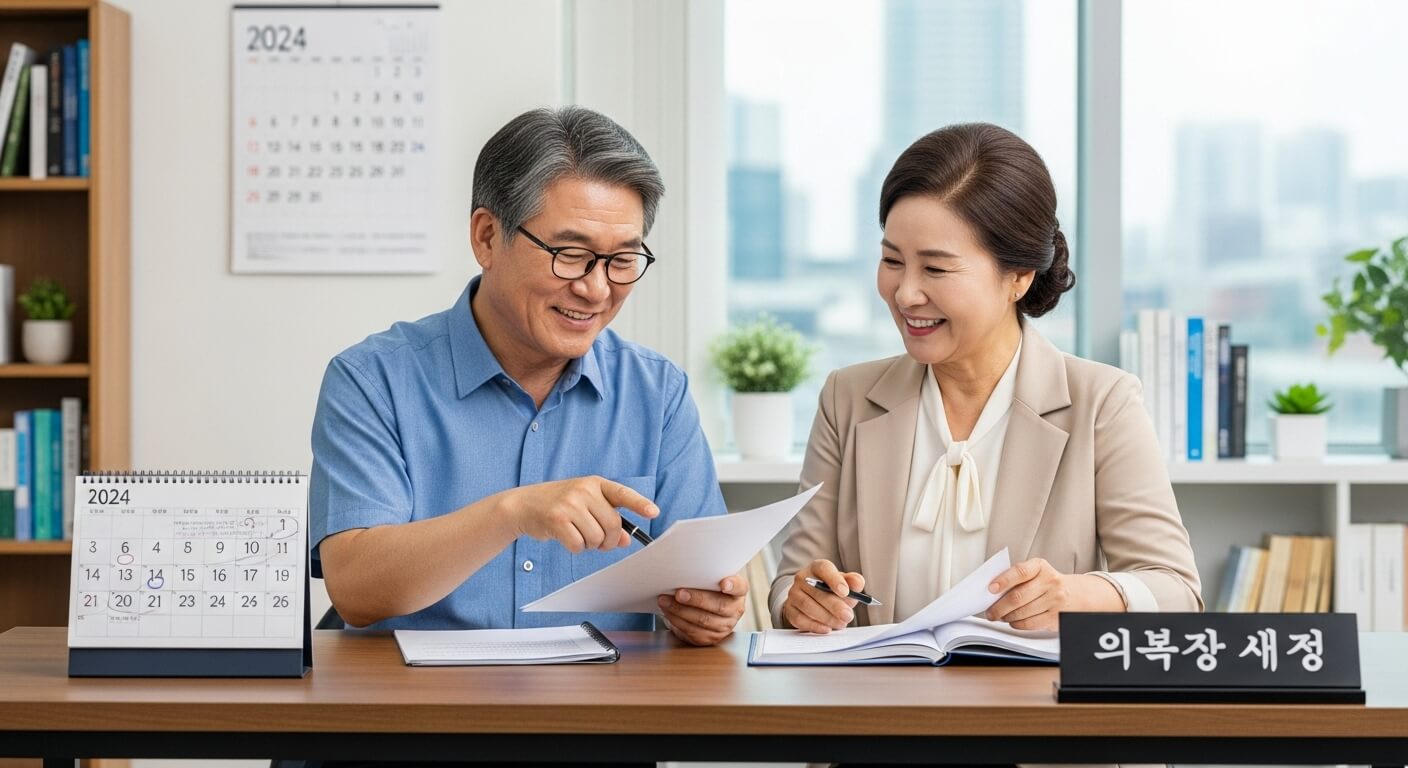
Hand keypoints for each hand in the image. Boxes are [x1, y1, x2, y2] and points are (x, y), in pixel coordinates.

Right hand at [505, 476, 658, 553]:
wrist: (523, 504)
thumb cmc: (558, 505)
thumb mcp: (584, 506)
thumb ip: (606, 519)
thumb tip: (626, 540)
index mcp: (594, 483)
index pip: (622, 494)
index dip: (639, 504)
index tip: (654, 513)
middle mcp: (584, 490)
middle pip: (613, 525)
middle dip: (610, 540)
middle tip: (601, 543)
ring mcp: (570, 504)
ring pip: (597, 538)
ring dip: (591, 545)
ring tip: (578, 535)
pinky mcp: (557, 519)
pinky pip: (579, 545)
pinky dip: (576, 548)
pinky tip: (567, 538)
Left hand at [658, 573, 747, 645]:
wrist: (706, 610)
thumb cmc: (708, 589)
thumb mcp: (712, 579)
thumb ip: (706, 575)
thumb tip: (685, 569)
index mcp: (738, 592)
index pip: (739, 587)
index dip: (733, 585)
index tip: (723, 583)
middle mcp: (735, 610)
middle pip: (718, 606)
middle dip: (696, 599)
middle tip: (679, 593)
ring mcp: (724, 627)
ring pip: (702, 620)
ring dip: (680, 610)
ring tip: (665, 600)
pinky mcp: (710, 638)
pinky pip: (692, 631)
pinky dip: (677, 621)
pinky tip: (668, 611)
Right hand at [781, 559, 864, 633]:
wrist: (811, 600)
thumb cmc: (831, 590)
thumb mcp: (844, 583)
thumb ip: (853, 582)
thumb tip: (858, 583)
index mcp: (817, 568)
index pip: (824, 569)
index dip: (834, 580)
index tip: (845, 592)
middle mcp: (802, 578)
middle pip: (817, 591)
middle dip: (834, 606)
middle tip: (848, 616)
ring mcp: (794, 593)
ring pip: (808, 606)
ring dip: (827, 618)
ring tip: (841, 623)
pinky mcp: (789, 609)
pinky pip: (800, 619)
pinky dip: (815, 626)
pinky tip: (826, 628)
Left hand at [984, 558, 1122, 630]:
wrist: (1075, 594)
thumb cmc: (1048, 582)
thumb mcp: (1035, 572)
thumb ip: (1016, 578)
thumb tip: (993, 592)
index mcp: (1040, 567)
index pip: (1019, 572)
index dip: (1003, 580)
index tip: (991, 589)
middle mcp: (1050, 582)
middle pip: (1018, 596)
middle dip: (999, 607)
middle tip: (990, 612)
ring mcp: (1055, 600)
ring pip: (1023, 612)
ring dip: (1007, 616)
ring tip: (1001, 616)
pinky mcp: (1056, 617)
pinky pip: (1031, 623)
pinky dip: (1017, 624)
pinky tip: (1013, 621)